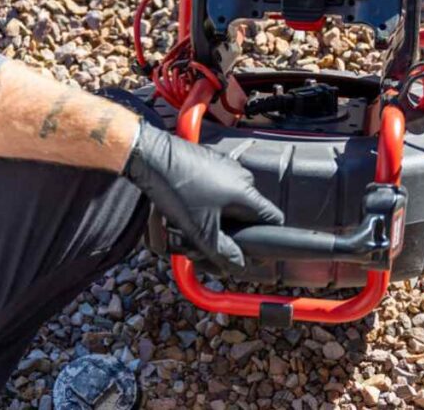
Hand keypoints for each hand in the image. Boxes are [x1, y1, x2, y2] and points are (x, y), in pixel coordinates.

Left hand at [124, 121, 283, 272]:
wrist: (151, 158)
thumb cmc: (175, 188)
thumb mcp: (201, 231)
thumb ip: (223, 252)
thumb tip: (238, 265)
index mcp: (246, 192)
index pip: (272, 220)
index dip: (264, 241)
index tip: (250, 253)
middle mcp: (240, 177)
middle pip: (244, 218)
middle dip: (225, 238)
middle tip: (201, 250)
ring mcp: (224, 169)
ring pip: (225, 208)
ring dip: (209, 225)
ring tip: (184, 233)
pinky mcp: (208, 166)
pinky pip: (213, 194)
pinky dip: (201, 209)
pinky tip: (181, 215)